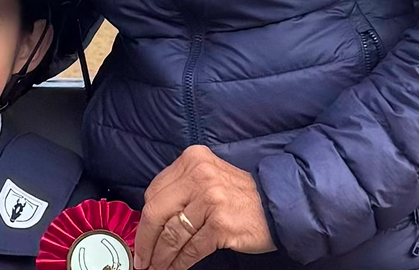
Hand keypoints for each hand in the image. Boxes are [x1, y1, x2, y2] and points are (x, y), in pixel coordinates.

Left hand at [135, 145, 274, 269]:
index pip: (154, 192)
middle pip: (156, 212)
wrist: (278, 205)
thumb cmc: (241, 196)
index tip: (139, 238)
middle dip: (145, 242)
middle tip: (141, 260)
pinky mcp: (220, 223)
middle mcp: (199, 175)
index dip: (143, 221)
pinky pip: (191, 249)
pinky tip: (175, 269)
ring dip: (161, 257)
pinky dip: (179, 263)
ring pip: (172, 235)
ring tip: (156, 268)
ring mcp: (211, 199)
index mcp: (192, 159)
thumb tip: (149, 222)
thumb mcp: (208, 178)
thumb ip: (181, 191)